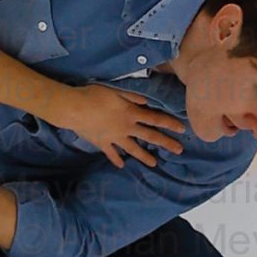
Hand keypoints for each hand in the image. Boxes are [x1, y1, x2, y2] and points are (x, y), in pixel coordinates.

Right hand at [63, 83, 187, 169]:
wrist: (74, 109)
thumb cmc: (94, 95)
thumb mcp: (115, 90)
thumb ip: (132, 96)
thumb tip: (147, 102)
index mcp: (131, 113)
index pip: (155, 118)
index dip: (169, 123)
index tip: (182, 129)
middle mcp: (126, 127)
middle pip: (149, 136)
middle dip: (165, 143)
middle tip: (179, 151)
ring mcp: (115, 137)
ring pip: (133, 149)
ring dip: (144, 156)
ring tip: (154, 164)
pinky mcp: (102, 143)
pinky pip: (111, 153)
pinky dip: (116, 159)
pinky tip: (121, 165)